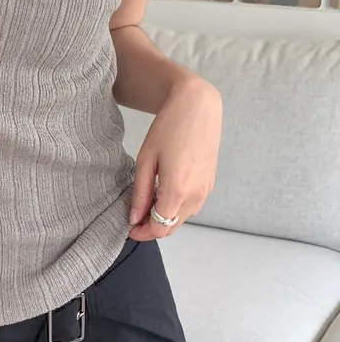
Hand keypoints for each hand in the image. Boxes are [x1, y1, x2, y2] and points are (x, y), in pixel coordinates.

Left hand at [129, 74, 221, 240]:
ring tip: (148, 203)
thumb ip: (141, 193)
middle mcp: (196, 195)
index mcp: (178, 190)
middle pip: (172, 227)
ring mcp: (206, 191)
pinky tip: (164, 194)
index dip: (143, 233)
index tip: (130, 229)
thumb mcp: (146, 161)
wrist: (198, 108)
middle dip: (152, 227)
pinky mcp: (210, 184)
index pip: (160, 228)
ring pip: (182, 219)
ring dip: (165, 218)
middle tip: (135, 217)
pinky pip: (192, 207)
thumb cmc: (169, 128)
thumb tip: (134, 218)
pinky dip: (177, 208)